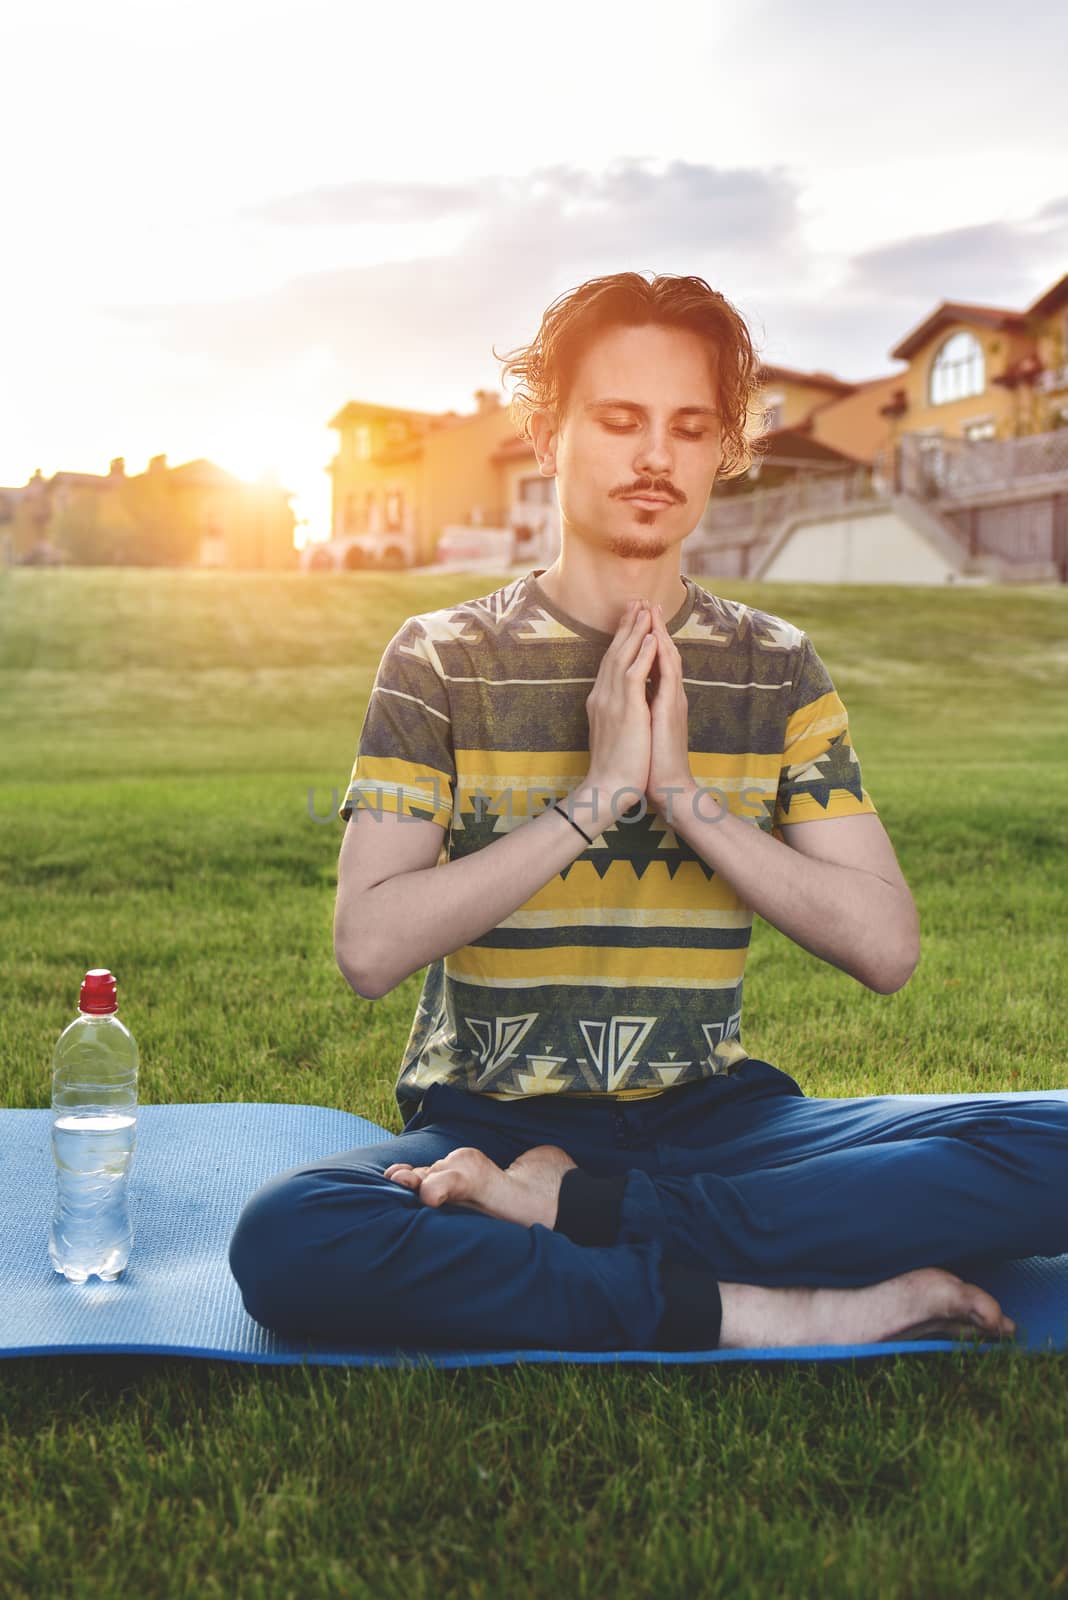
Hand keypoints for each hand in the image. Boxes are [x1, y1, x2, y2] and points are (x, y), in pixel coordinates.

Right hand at [585, 598, 655, 819]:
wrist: (609, 790)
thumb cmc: (615, 768)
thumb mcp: (615, 734)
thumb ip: (618, 713)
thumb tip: (625, 703)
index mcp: (601, 701)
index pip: (611, 663)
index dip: (621, 639)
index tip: (630, 620)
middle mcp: (602, 696)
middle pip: (614, 652)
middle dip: (627, 626)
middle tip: (636, 601)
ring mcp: (612, 701)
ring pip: (623, 657)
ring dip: (636, 631)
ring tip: (646, 609)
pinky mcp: (626, 710)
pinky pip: (635, 674)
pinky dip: (643, 654)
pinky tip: (652, 637)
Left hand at [645, 602, 695, 817]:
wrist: (667, 787)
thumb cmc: (653, 764)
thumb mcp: (644, 729)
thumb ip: (643, 710)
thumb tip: (634, 698)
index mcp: (660, 700)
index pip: (653, 662)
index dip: (646, 639)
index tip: (636, 618)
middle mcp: (669, 696)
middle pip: (662, 653)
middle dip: (653, 627)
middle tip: (645, 601)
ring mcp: (672, 701)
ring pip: (667, 659)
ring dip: (659, 632)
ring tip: (652, 609)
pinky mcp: (670, 711)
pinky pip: (668, 676)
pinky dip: (662, 655)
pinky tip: (656, 639)